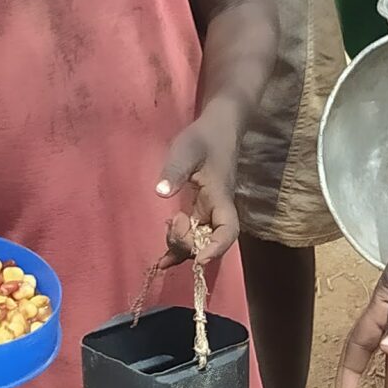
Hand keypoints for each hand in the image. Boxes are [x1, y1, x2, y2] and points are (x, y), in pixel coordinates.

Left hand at [157, 120, 238, 263]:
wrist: (218, 127)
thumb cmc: (204, 137)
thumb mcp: (187, 149)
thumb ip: (175, 170)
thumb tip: (161, 193)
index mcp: (220, 197)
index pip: (227, 230)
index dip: (217, 248)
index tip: (199, 259)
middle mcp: (217, 210)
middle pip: (210, 242)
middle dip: (189, 246)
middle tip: (170, 226)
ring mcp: (209, 212)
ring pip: (200, 241)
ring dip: (182, 249)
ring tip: (162, 250)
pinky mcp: (200, 210)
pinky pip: (192, 234)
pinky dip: (180, 245)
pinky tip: (164, 256)